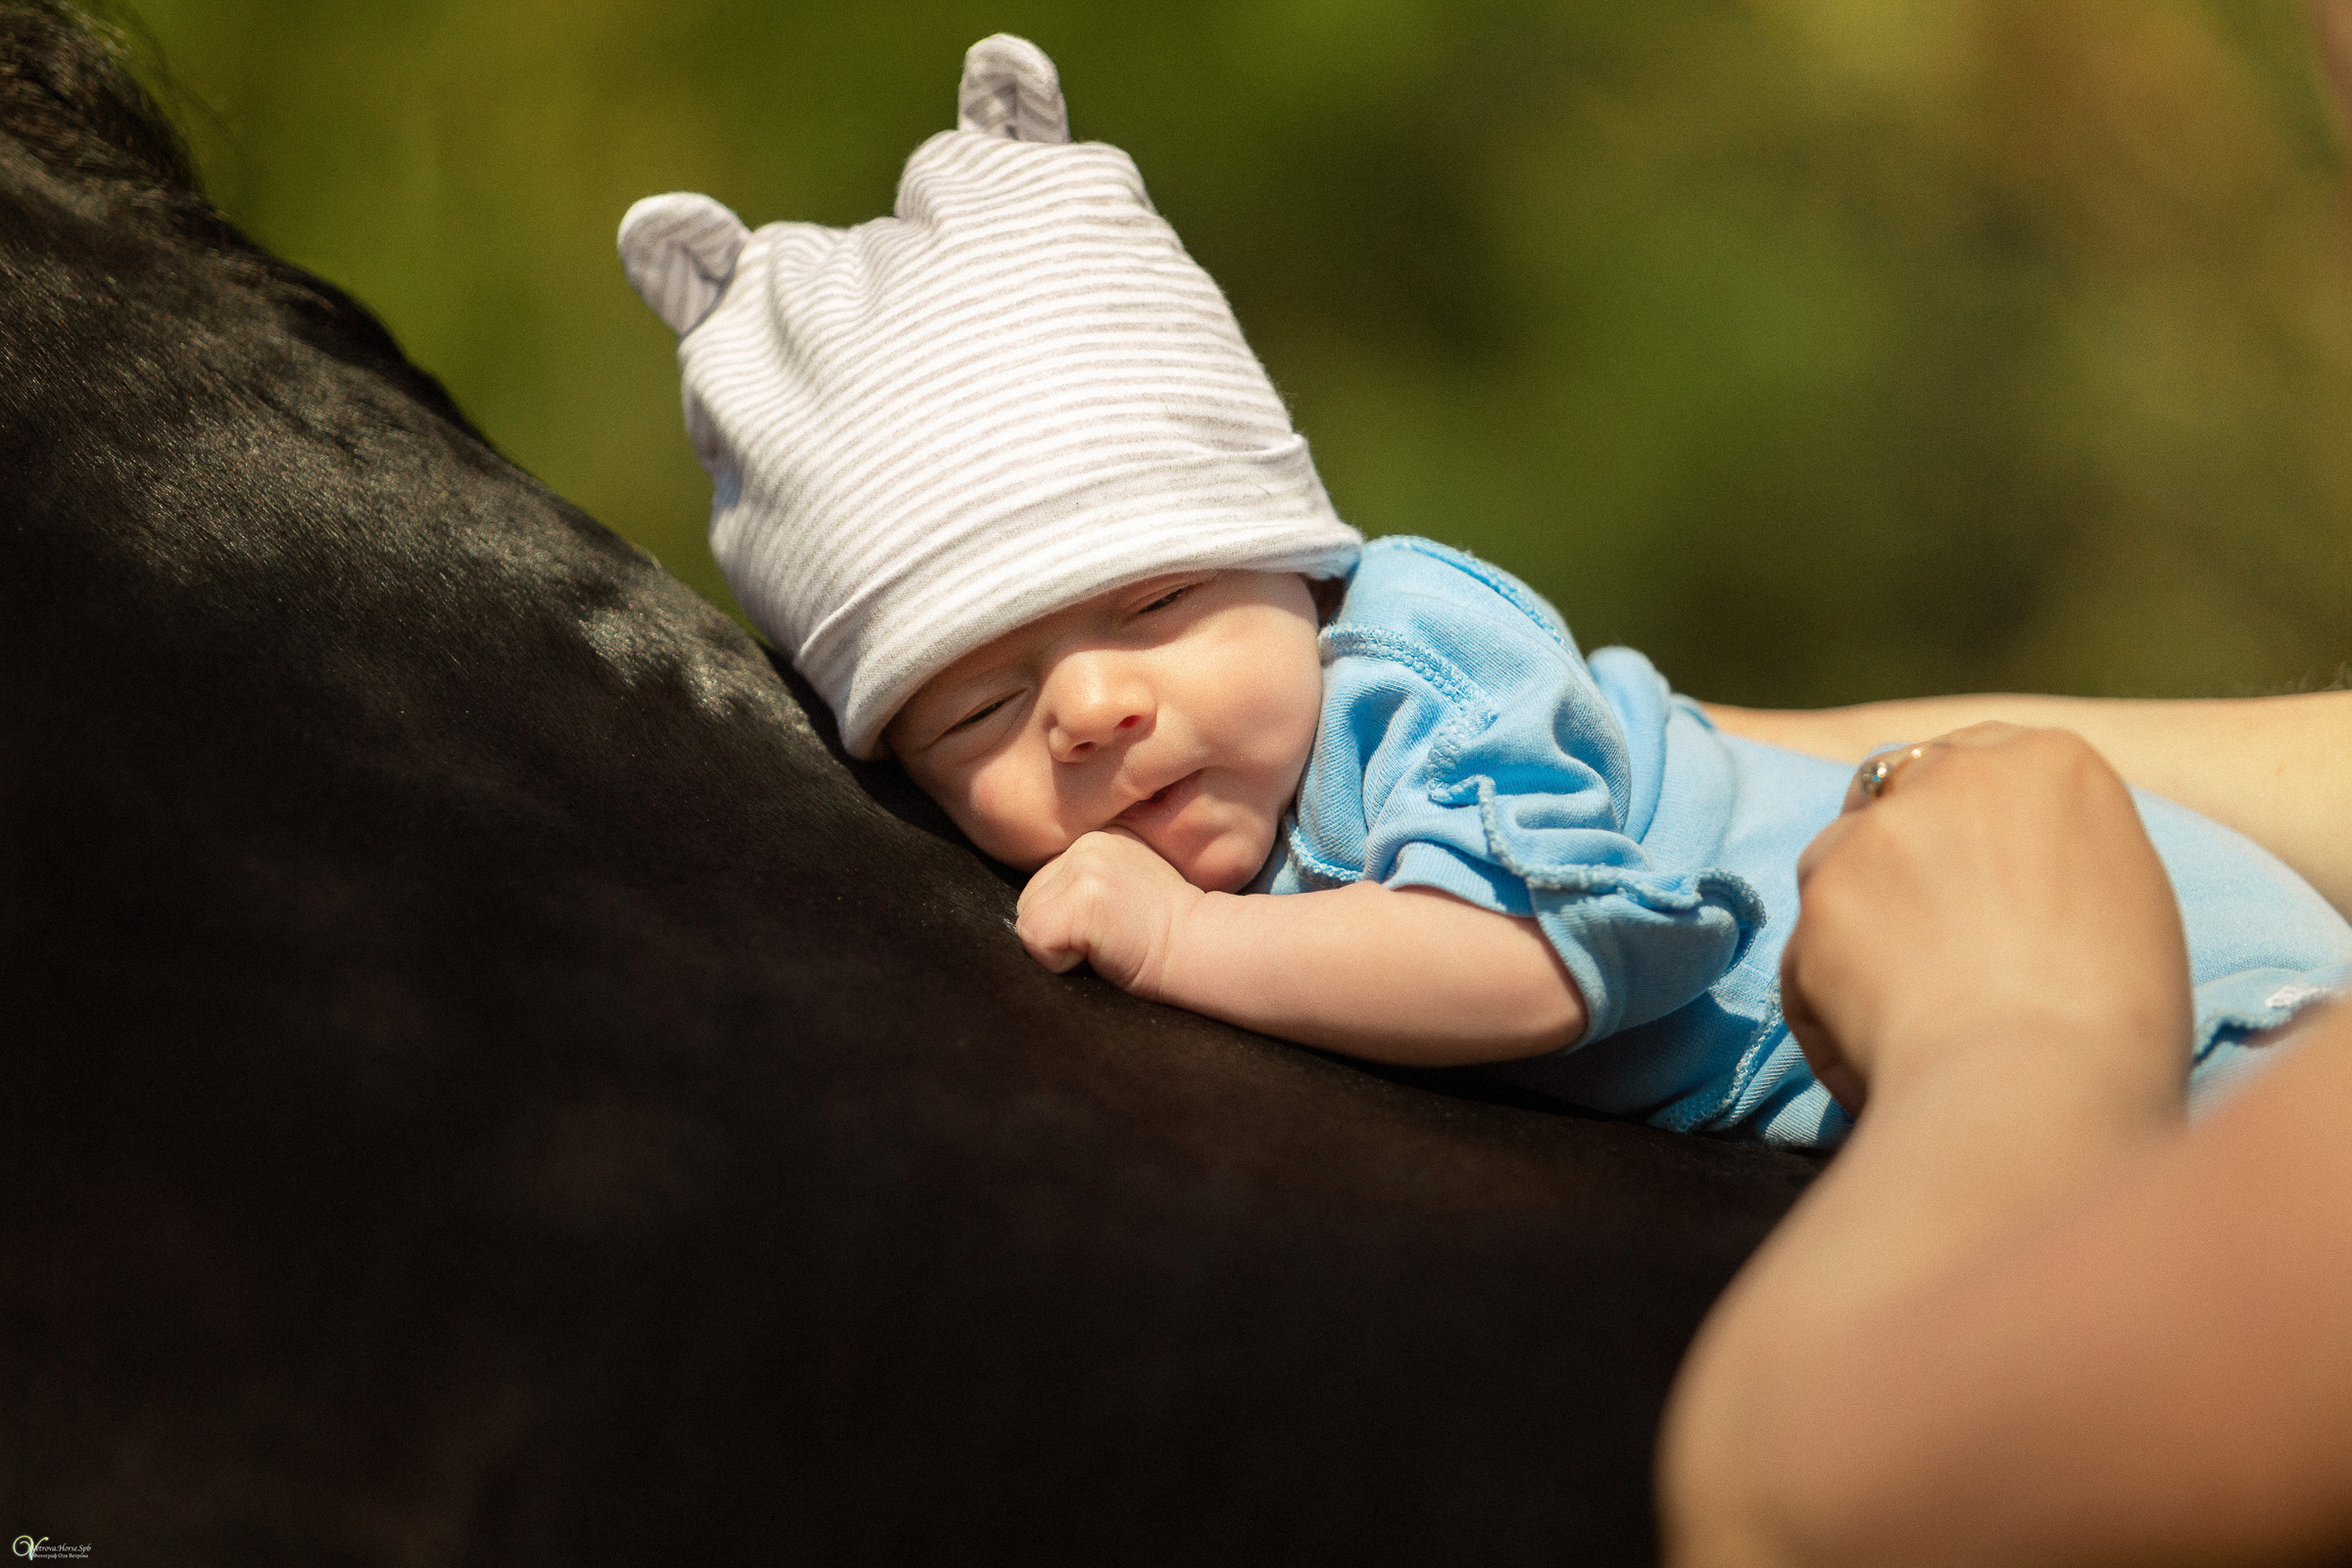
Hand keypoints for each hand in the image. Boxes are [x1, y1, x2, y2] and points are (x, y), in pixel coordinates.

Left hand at [1016, 828, 1204, 994]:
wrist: (1206, 948)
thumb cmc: (1168, 935)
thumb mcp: (1125, 892)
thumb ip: (1085, 886)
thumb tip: (1041, 912)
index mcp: (1097, 840)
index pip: (1044, 887)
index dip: (1069, 921)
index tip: (1115, 927)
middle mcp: (1088, 843)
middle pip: (1029, 901)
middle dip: (1060, 931)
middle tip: (1112, 937)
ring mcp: (1086, 866)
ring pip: (1029, 920)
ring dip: (1061, 946)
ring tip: (1110, 942)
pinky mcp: (1085, 896)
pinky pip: (1035, 938)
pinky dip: (1061, 961)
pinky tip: (1105, 951)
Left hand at [1781, 723, 2191, 1113]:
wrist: (2043, 1086)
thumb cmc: (2114, 1019)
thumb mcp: (2120, 898)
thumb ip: (2049, 852)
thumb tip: (1998, 870)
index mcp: (2053, 761)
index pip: (1977, 762)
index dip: (1960, 823)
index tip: (1964, 876)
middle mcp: (1958, 772)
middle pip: (1896, 792)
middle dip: (1896, 849)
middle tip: (1921, 933)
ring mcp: (1879, 828)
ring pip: (1838, 857)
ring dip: (1855, 917)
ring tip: (1909, 1008)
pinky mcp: (1819, 890)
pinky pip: (1806, 940)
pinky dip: (1827, 993)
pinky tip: (1875, 1045)